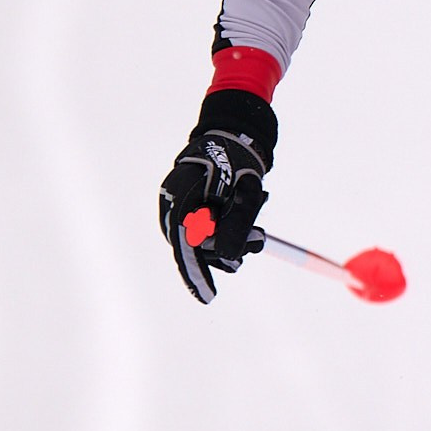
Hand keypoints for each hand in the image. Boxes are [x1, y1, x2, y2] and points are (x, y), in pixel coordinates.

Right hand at [157, 89, 277, 303]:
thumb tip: (228, 260)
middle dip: (226, 248)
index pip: (184, 243)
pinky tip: (244, 207)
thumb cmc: (239, 159)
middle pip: (194, 246)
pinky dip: (227, 227)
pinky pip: (207, 230)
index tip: (208, 297)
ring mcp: (179, 206)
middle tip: (257, 238)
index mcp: (180, 195)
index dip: (195, 272)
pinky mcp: (191, 209)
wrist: (235, 133)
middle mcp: (173, 203)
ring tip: (255, 217)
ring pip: (203, 241)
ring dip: (232, 238)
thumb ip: (236, 226)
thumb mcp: (245, 193)